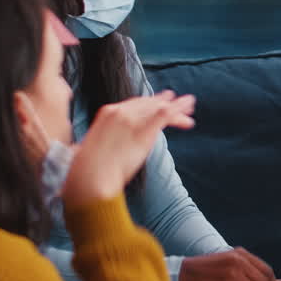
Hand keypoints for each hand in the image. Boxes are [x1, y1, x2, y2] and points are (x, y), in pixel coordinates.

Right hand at [63, 91, 194, 205]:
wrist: (91, 176)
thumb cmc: (90, 167)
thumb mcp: (95, 145)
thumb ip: (106, 138)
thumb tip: (110, 146)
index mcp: (108, 112)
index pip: (135, 103)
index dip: (151, 103)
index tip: (162, 104)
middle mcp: (120, 112)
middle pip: (150, 104)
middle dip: (167, 103)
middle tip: (183, 105)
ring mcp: (132, 120)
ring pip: (160, 107)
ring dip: (177, 106)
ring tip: (190, 104)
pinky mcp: (143, 131)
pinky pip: (164, 116)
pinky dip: (177, 111)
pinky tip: (187, 114)